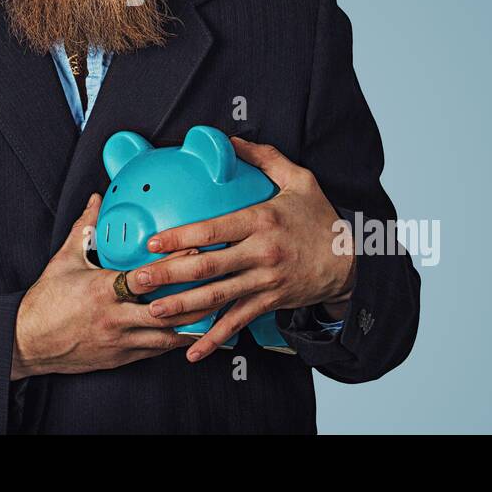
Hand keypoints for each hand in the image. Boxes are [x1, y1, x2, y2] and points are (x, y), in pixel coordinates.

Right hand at [10, 193, 202, 378]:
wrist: (28, 343)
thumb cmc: (46, 302)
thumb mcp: (65, 260)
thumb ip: (85, 228)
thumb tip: (97, 200)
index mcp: (103, 291)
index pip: (148, 277)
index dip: (175, 264)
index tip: (196, 249)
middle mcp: (116, 318)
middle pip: (168, 310)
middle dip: (196, 297)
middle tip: (220, 281)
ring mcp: (121, 342)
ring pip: (168, 335)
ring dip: (194, 322)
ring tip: (217, 308)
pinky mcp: (122, 358)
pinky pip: (157, 350)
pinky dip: (176, 340)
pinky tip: (193, 331)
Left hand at [133, 136, 356, 361]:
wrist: (352, 261)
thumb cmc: (320, 218)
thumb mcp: (299, 180)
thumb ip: (264, 157)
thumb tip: (230, 140)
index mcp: (262, 220)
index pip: (213, 230)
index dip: (180, 237)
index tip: (152, 242)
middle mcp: (261, 253)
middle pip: (208, 267)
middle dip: (169, 275)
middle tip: (138, 280)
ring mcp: (265, 281)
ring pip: (217, 298)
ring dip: (183, 307)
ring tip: (153, 311)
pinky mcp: (270, 302)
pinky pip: (237, 322)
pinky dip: (214, 339)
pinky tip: (192, 351)